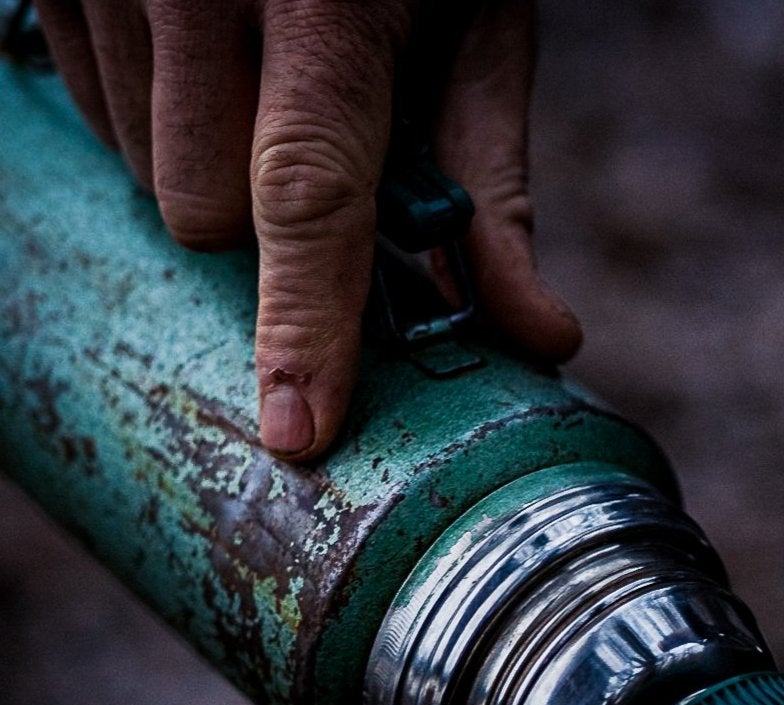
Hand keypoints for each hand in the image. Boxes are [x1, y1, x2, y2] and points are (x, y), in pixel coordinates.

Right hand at [34, 0, 580, 460]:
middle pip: (203, 212)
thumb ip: (493, 188)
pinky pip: (86, 104)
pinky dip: (148, 111)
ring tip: (258, 80)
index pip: (308, 197)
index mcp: (324, 5)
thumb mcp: (480, 29)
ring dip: (204, 168)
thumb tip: (541, 338)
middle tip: (314, 151)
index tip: (299, 428)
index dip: (305, 324)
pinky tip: (201, 53)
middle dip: (263, 226)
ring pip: (139, 170)